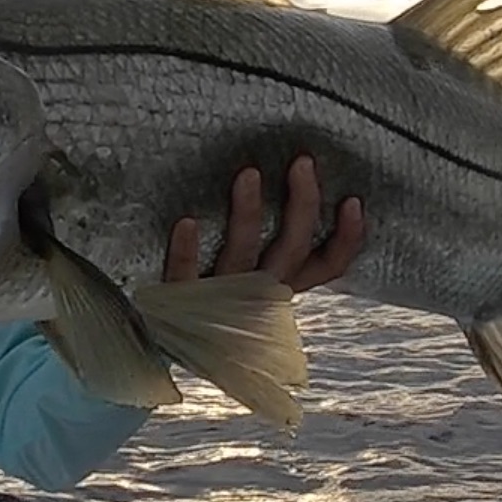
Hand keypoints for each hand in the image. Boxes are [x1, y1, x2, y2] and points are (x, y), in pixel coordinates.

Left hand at [164, 155, 363, 290]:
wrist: (150, 339)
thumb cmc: (203, 294)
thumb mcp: (245, 275)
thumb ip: (268, 243)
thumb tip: (291, 185)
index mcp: (277, 286)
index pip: (326, 267)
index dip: (346, 239)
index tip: (352, 200)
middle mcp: (256, 293)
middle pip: (292, 250)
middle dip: (303, 204)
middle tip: (302, 162)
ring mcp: (219, 300)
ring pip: (243, 258)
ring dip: (249, 214)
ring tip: (248, 173)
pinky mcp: (179, 304)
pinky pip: (185, 277)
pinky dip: (186, 250)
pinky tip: (187, 221)